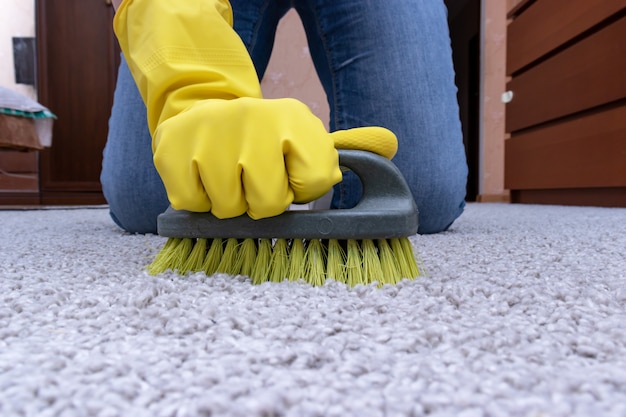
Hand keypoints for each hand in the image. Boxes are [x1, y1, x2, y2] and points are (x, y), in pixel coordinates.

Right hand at [153, 97, 341, 218]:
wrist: (206, 113)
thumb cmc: (259, 141)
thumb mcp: (299, 142)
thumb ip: (320, 166)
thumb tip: (325, 182)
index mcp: (292, 116)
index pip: (317, 178)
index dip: (302, 189)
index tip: (288, 175)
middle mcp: (252, 116)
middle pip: (270, 203)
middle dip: (262, 202)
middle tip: (252, 181)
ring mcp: (209, 130)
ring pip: (229, 208)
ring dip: (229, 203)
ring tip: (228, 176)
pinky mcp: (172, 146)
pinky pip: (193, 203)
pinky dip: (199, 200)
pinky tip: (202, 176)